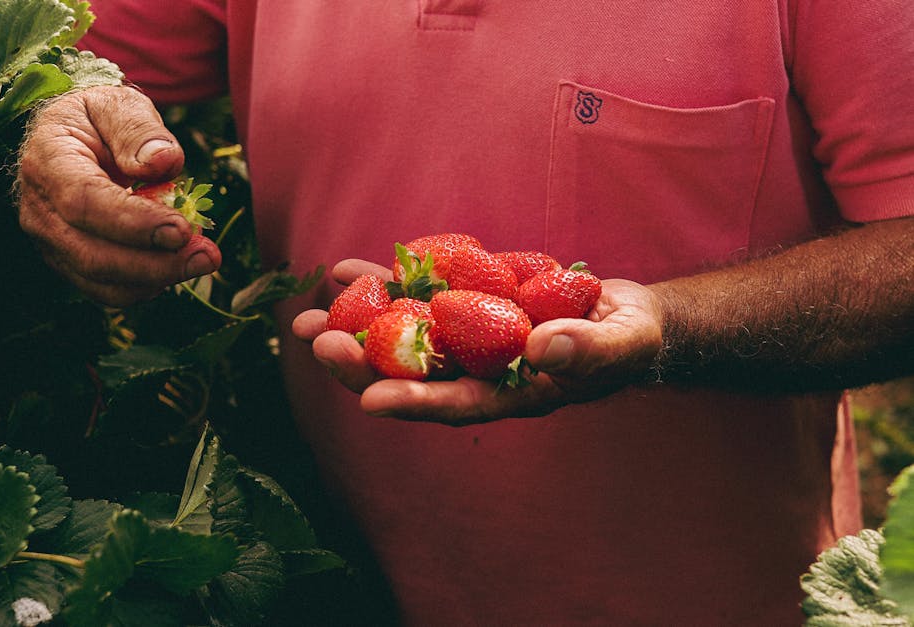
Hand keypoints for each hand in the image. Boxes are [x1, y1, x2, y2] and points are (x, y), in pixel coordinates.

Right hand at [16, 85, 220, 305]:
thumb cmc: (99, 119)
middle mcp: (40, 209)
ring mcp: (51, 241)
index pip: (84, 201)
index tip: (182, 229)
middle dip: (155, 264)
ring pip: (101, 281)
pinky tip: (178, 265)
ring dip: (157, 280)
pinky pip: (107, 290)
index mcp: (49, 161)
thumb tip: (163, 162)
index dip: (135, 222)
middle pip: (92, 254)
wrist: (73, 137)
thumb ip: (138, 130)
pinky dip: (147, 285)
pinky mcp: (69, 262)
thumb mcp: (117, 104)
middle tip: (207, 257)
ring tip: (202, 260)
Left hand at [292, 260, 664, 424]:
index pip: (459, 403)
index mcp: (513, 393)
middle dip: (363, 362)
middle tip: (315, 344)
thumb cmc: (629, 338)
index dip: (417, 400)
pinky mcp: (466, 302)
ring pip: (403, 335)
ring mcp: (468, 336)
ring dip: (354, 324)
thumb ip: (588, 352)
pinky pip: (418, 293)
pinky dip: (385, 282)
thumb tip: (542, 351)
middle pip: (414, 372)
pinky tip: (346, 271)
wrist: (622, 314)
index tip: (371, 399)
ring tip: (302, 315)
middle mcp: (480, 370)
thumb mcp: (623, 343)